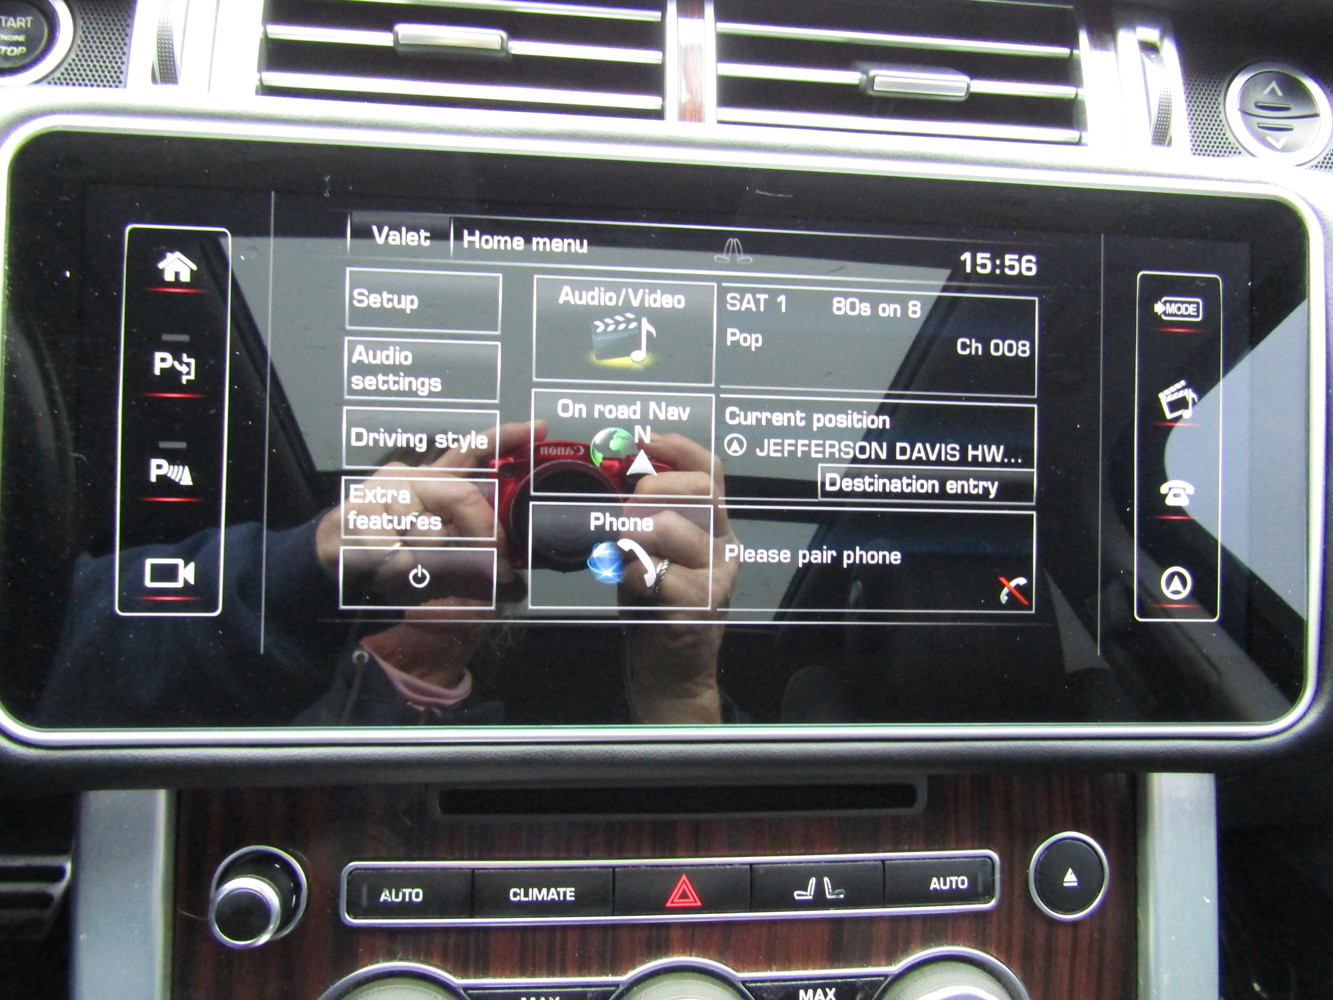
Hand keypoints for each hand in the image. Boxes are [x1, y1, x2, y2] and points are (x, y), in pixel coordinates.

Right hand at [316, 420, 545, 596]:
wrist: (330, 558)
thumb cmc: (390, 553)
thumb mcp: (437, 556)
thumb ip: (472, 560)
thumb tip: (513, 580)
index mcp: (433, 482)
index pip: (472, 451)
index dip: (507, 437)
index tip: (538, 428)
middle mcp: (412, 478)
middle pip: (463, 497)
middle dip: (482, 535)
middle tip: (495, 566)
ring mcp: (383, 492)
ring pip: (427, 534)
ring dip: (424, 564)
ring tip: (406, 567)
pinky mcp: (357, 512)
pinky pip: (395, 552)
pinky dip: (394, 572)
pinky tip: (382, 567)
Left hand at [614, 434, 739, 722]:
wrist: (674, 672)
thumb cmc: (657, 605)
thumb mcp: (651, 550)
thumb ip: (642, 514)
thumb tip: (612, 472)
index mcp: (715, 526)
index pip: (710, 471)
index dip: (678, 448)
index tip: (644, 441)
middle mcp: (725, 546)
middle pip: (700, 490)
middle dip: (653, 488)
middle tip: (625, 508)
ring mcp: (717, 577)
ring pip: (675, 528)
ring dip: (634, 533)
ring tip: (621, 551)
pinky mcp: (699, 606)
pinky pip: (656, 572)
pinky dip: (631, 573)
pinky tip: (628, 583)